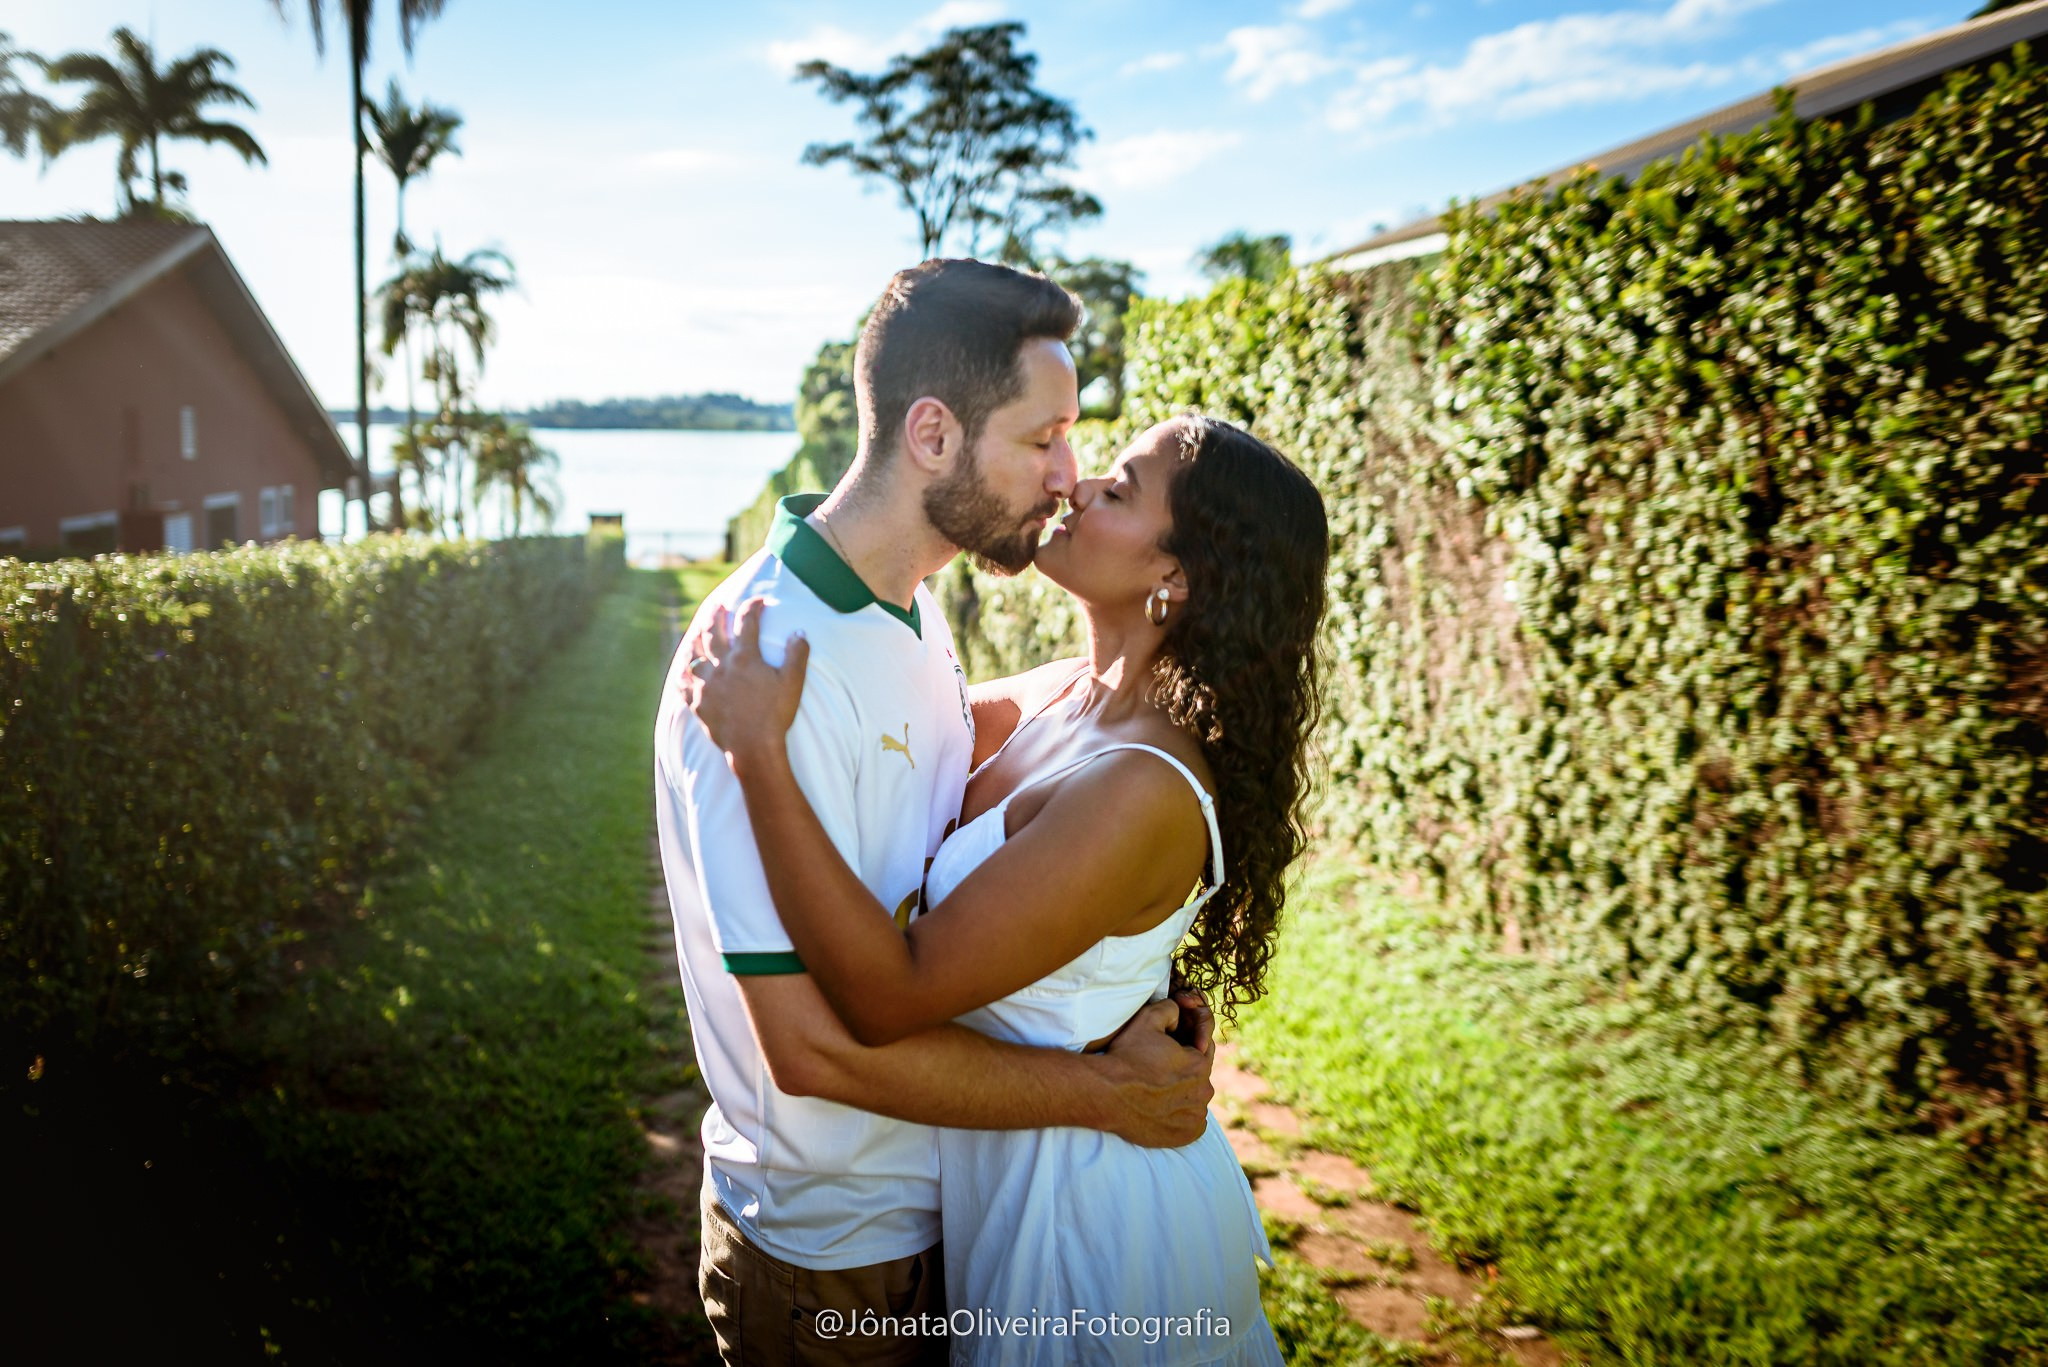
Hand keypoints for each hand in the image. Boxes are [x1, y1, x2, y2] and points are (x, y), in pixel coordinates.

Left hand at [679, 597, 808, 767]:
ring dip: (695, 638)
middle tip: (718, 605)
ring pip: (694, 654)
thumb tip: (799, 631)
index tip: (758, 601)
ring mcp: (706, 684)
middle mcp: (721, 666)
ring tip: (697, 630)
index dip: (753, 607)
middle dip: (715, 615)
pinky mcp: (698, 703)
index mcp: (745, 657)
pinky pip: (684, 683)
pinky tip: (682, 668)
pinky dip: (682, 672)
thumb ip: (797, 654)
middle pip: (713, 632)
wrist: (753, 746)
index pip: (747, 622)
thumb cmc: (776, 714)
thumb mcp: (793, 682)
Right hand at [1094, 998, 1214, 1147]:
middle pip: (1198, 1076)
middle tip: (1158, 1069)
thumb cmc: (1126, 1056)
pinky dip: (1181, 1116)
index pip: (1202, 1048)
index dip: (1184, 1046)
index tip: (1166, 1050)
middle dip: (1183, 1070)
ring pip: (1194, 1099)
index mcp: (1200, 1064)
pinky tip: (1162, 1108)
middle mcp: (1204, 1092)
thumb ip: (1170, 1009)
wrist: (1106, 1094)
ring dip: (1182, 1094)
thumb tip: (1179, 1011)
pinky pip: (1191, 1122)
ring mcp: (1195, 1116)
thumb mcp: (1147, 1019)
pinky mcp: (1187, 1135)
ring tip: (1157, 1089)